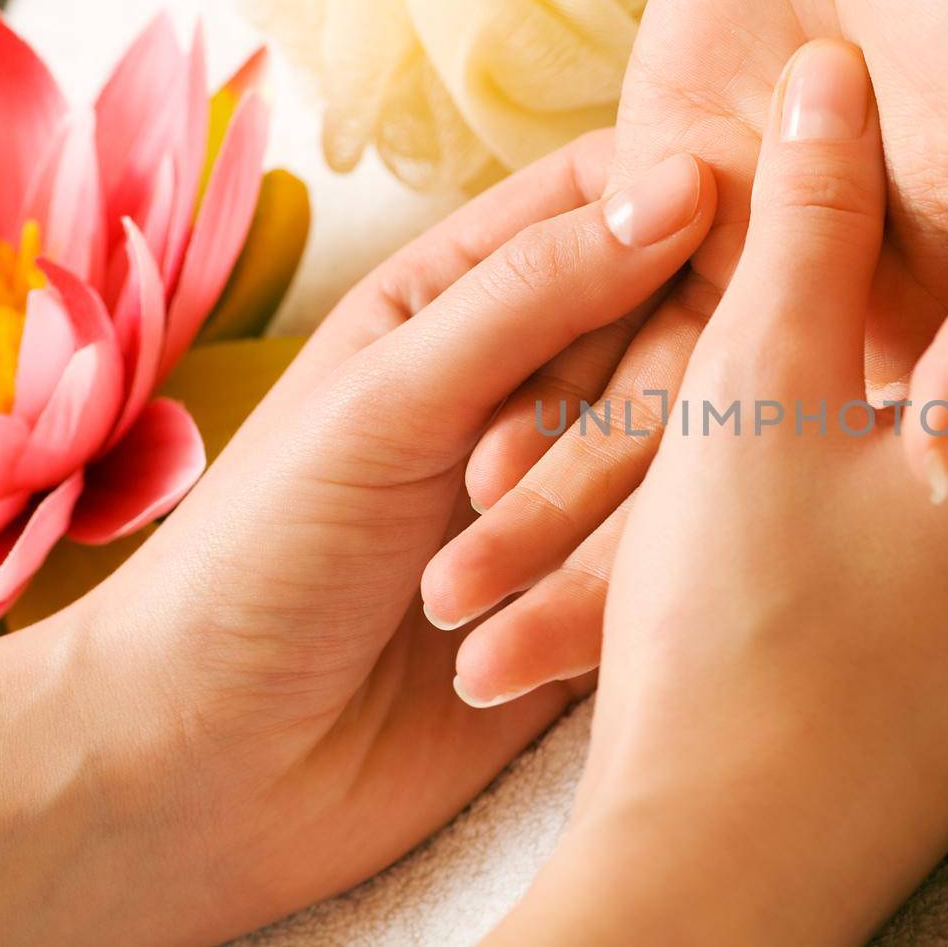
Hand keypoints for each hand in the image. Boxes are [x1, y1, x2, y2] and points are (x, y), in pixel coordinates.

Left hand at [0, 132, 716, 943]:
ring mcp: (579, 484)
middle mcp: (540, 375)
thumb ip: (536, 292)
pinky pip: (666, 557)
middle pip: (670, 326)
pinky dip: (595, 603)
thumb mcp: (390, 398)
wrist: (222, 765)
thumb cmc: (264, 554)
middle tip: (484, 485)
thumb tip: (684, 182)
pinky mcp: (604, 584)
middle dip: (609, 409)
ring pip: (680, 450)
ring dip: (582, 522)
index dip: (678, 208)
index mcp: (468, 292)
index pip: (612, 201)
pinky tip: (499, 656)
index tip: (726, 246)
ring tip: (460, 590)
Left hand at [426, 0, 947, 701]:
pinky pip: (608, 308)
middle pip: (739, 482)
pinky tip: (480, 472)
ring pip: (656, 411)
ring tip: (463, 609)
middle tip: (502, 675)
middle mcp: (861, 318)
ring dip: (558, 503)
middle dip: (615, 574)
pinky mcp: (683, 194)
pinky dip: (545, 383)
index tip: (635, 683)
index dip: (756, 594)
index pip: (847, 505)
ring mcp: (766, 259)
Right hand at [485, 42, 947, 945]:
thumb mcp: (756, 394)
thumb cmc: (738, 633)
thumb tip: (828, 74)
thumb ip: (803, 220)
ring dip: (924, 346)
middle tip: (841, 200)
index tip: (906, 121)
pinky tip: (837, 443)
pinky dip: (925, 441)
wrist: (726, 862)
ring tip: (819, 312)